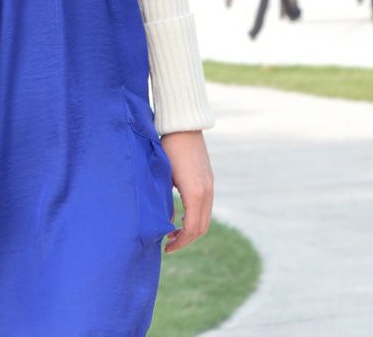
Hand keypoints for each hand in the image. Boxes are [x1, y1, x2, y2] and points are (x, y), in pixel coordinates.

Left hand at [159, 129, 213, 253]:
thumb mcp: (162, 176)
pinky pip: (206, 207)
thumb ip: (163, 200)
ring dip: (191, 229)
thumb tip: (165, 221)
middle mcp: (207, 192)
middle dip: (186, 239)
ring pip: (205, 218)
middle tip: (168, 243)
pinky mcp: (208, 180)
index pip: (192, 228)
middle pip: (201, 227)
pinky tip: (181, 216)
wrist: (183, 126)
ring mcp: (210, 186)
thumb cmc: (168, 148)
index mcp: (195, 193)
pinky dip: (195, 217)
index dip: (180, 242)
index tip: (166, 247)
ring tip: (173, 232)